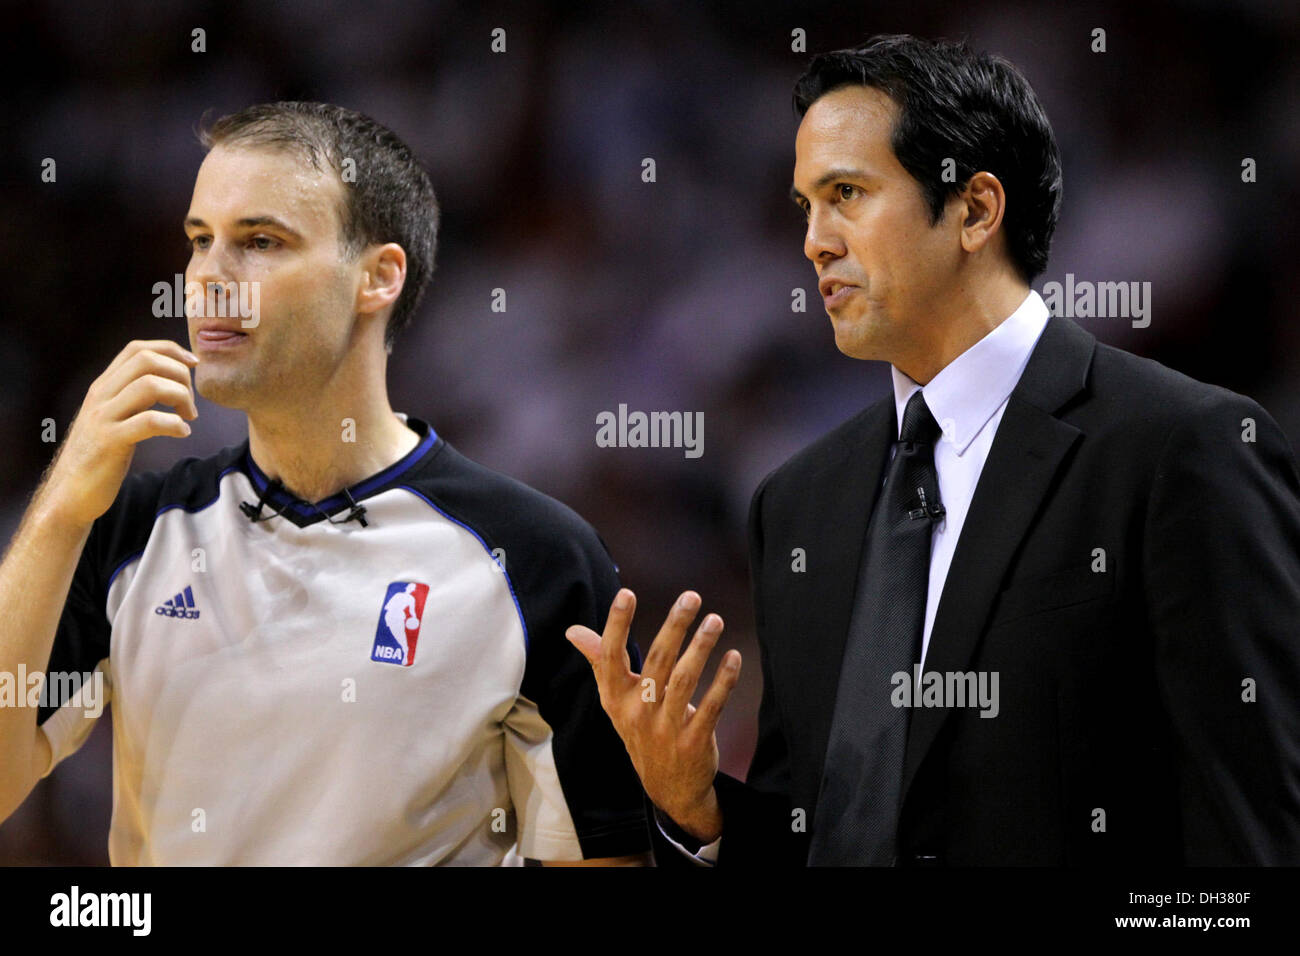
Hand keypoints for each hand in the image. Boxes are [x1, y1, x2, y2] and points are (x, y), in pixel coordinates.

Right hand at [40, 340, 198, 527]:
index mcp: (103, 386)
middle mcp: (101, 395)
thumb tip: (169, 382)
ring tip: (189, 417)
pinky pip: (149, 421)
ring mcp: (103, 417)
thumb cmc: (100, 456)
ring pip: (149, 385)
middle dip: (180, 374)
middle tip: (190, 402)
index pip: (137, 349)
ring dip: (180, 397)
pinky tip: (182, 433)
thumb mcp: (113, 418)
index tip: (193, 364)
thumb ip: (132, 397)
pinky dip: (174, 423)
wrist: (70, 492)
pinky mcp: (110, 442)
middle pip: (147, 360)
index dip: (170, 350)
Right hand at [566, 589, 740, 843]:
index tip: (627, 593)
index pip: (611, 657)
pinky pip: (711, 707)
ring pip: (684, 681)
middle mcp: (638, 712)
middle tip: (691, 597)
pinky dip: (723, 681)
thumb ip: (599, 661)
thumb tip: (572, 631)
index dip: (617, 625)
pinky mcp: (694, 742)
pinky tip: (734, 657)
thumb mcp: (615, 700)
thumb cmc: (639, 729)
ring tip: (715, 620)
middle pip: (657, 662)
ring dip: (701, 648)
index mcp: (616, 698)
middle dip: (675, 626)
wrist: (666, 788)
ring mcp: (666, 729)